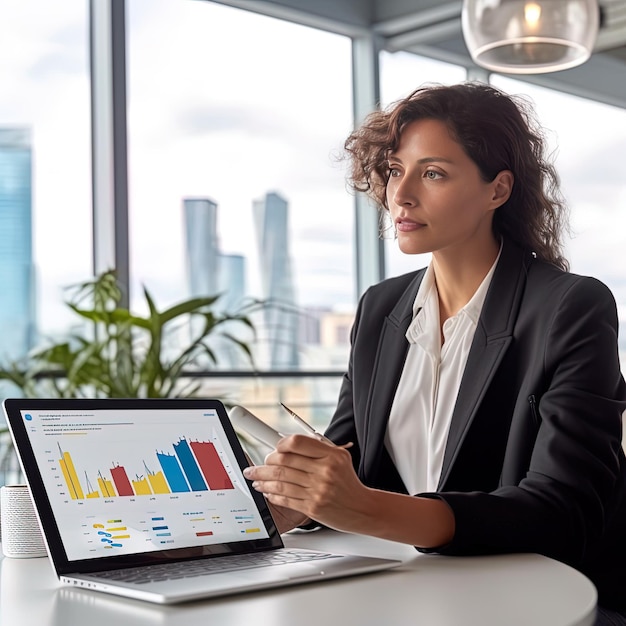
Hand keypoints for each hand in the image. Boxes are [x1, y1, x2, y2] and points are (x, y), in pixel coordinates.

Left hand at [242, 434, 371, 532]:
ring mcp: (318, 490)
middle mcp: (325, 471)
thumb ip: (317, 449)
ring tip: (254, 478)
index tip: (273, 447)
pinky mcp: (313, 507)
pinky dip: (272, 494)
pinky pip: (285, 498)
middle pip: (284, 461)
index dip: (280, 444)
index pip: (297, 442)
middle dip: (265, 463)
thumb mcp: (340, 458)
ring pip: (281, 480)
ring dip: (263, 479)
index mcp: (331, 455)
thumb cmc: (348, 482)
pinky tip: (267, 491)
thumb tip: (288, 443)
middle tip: (258, 465)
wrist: (363, 509)